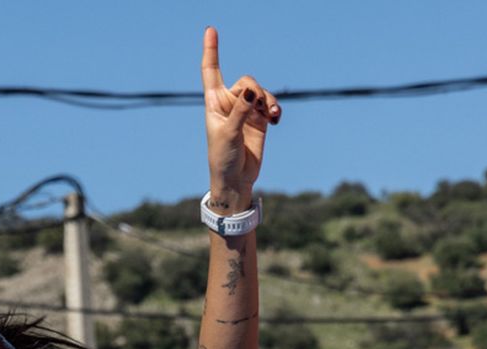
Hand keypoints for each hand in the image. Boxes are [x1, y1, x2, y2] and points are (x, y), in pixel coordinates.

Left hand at [200, 27, 278, 207]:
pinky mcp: (260, 120)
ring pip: (261, 92)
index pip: (211, 71)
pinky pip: (271, 105)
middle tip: (259, 108)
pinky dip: (275, 109)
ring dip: (269, 101)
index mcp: (214, 103)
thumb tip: (252, 89)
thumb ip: (240, 110)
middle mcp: (230, 103)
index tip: (211, 30)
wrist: (235, 180)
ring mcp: (246, 111)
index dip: (211, 51)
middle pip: (247, 81)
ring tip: (271, 116)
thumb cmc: (223, 158)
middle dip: (256, 91)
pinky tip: (275, 120)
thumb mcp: (228, 133)